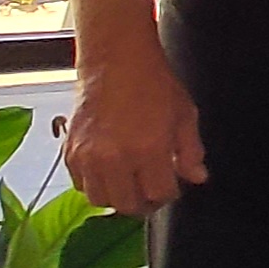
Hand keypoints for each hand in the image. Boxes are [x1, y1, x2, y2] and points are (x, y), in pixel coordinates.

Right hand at [62, 51, 205, 213]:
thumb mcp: (185, 115)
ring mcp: (88, 156)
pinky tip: (109, 171)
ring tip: (130, 183)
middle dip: (143, 202)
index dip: (169, 194)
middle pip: (127, 204)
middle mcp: (115, 157)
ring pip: (100, 200)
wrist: (116, 63)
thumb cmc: (153, 84)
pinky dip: (94, 184)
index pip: (159, 194)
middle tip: (151, 191)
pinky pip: (79, 185)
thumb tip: (198, 177)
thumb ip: (191, 151)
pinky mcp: (70, 151)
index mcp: (149, 149)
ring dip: (117, 197)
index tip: (171, 186)